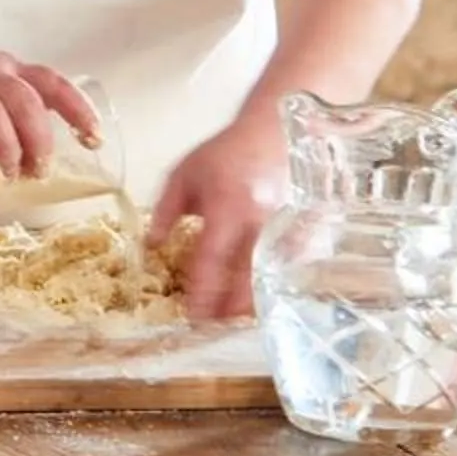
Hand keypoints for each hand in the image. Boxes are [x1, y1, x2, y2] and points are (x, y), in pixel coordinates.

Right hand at [0, 32, 100, 180]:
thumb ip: (9, 108)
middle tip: (38, 170)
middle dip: (38, 140)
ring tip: (9, 170)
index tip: (93, 137)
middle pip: (25, 102)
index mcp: (4, 68)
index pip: (51, 83)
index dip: (78, 110)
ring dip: (5, 146)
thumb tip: (38, 156)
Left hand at [151, 112, 286, 320]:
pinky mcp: (305, 232)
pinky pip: (289, 269)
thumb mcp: (184, 175)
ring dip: (250, 302)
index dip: (202, 292)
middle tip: (211, 323)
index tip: (192, 313)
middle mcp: (260, 223)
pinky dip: (272, 286)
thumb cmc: (226, 153)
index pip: (212, 260)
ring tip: (231, 316)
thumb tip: (151, 248)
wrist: (277, 131)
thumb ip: (164, 212)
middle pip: (246, 280)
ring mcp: (287, 229)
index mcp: (227, 208)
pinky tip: (258, 295)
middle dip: (228, 308)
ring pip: (270, 279)